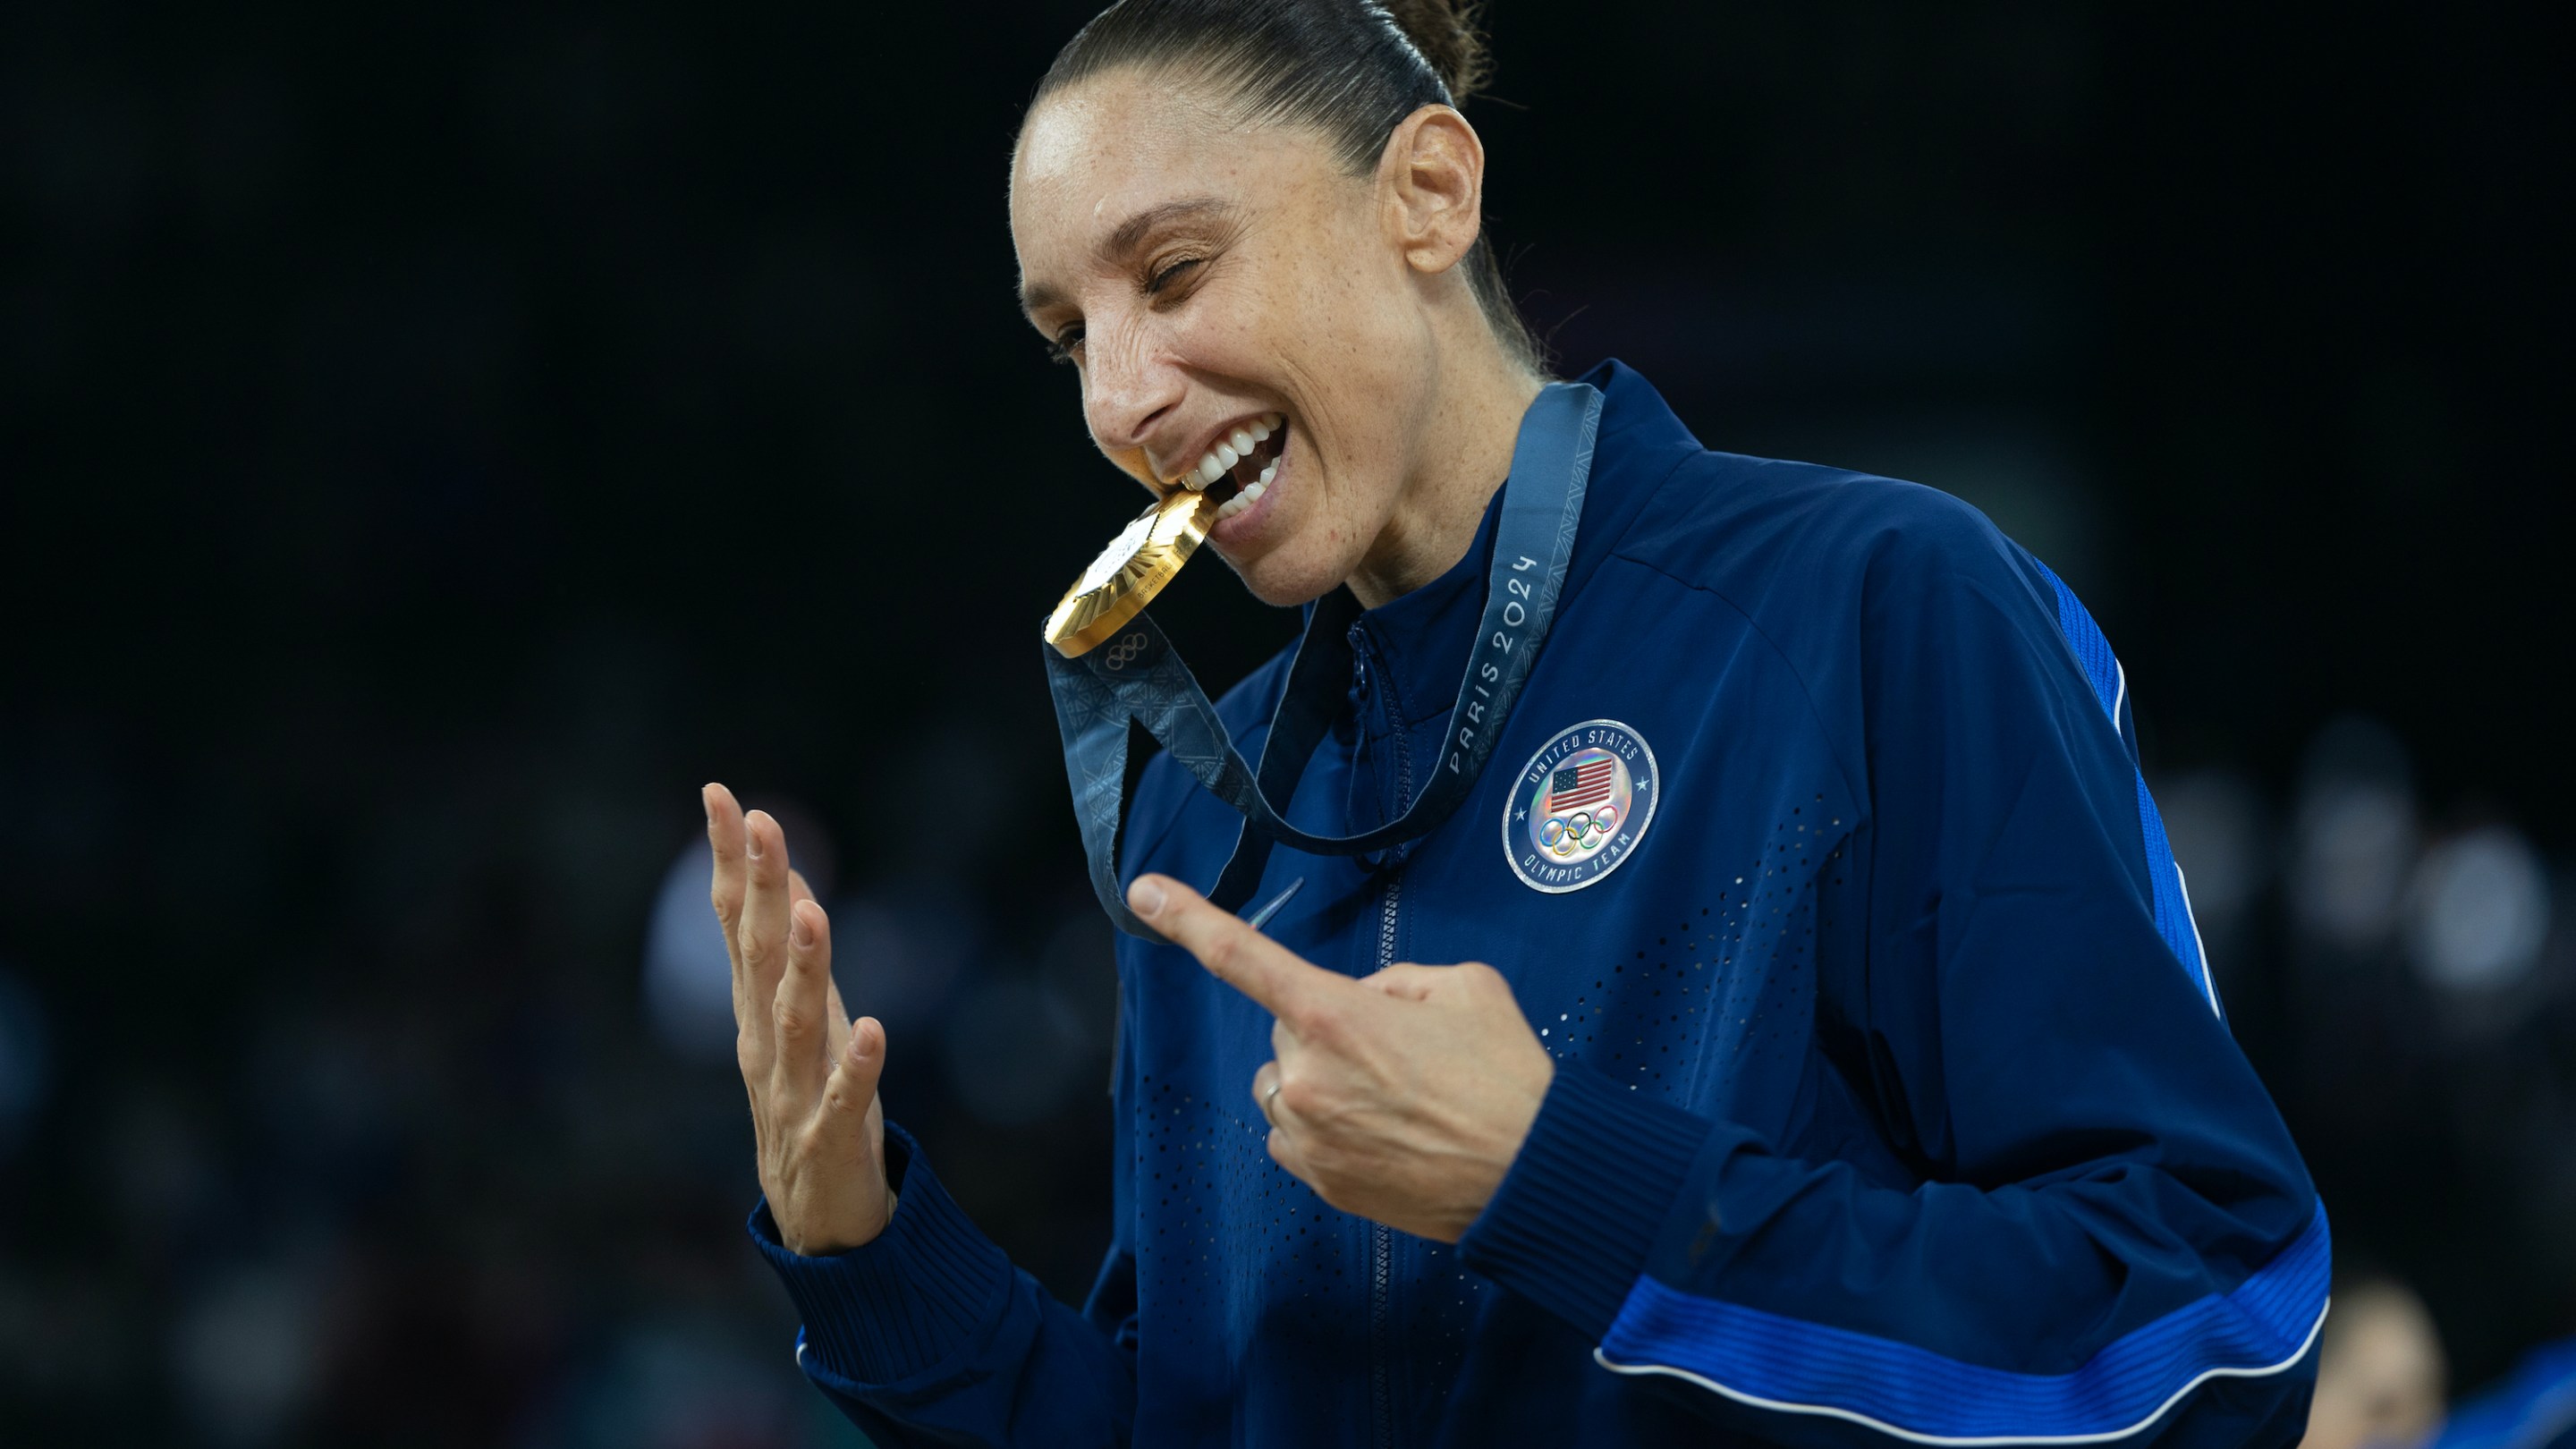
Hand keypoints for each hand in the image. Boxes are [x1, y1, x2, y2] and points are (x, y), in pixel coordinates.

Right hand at [706, 782, 894, 1254]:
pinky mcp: (828, 1138)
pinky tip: (874, 1032)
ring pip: (795, 1021)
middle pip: (760, 956)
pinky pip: (843, 1098)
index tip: (720, 795)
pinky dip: (856, 1066)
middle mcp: (763, 1042)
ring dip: (805, 968)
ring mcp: (792, 1091)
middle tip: (761, 822)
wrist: (816, 1220)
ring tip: (814, 914)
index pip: (736, 923)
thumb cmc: (810, 1105)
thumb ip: (790, 957)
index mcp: (756, 1010)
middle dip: (762, 888)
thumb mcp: (802, 1021)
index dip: (730, 860)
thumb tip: (795, 882)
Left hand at [1128, 873, 1553, 1242]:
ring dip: (1322, 1081)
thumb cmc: (1507, 1078)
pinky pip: (1293, 1136)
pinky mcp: (1318, 1181)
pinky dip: (1324, 1128)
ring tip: (1396, 1100)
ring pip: (1286, 1086)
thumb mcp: (1464, 987)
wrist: (1531, 1177)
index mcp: (1335, 1015)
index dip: (1190, 920)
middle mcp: (1307, 1076)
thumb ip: (1393, 980)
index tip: (1146, 892)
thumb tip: (1363, 1001)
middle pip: (1288, 1029)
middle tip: (1401, 1054)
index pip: (1244, 956)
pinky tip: (1381, 1134)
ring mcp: (1307, 1135)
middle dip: (1329, 1030)